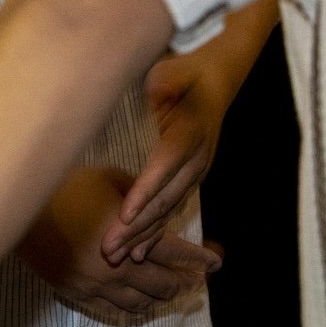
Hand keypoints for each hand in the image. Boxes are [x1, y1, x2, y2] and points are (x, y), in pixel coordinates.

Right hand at [17, 168, 216, 322]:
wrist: (19, 215)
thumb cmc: (64, 188)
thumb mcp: (107, 180)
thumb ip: (136, 196)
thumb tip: (155, 205)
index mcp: (129, 237)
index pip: (175, 253)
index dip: (198, 259)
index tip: (216, 262)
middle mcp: (118, 268)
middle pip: (163, 284)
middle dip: (184, 282)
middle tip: (197, 281)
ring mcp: (98, 287)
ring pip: (142, 302)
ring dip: (161, 297)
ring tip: (172, 291)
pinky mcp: (79, 296)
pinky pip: (115, 311)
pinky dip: (134, 307)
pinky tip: (141, 302)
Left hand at [104, 46, 236, 263]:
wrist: (215, 80)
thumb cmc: (187, 72)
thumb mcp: (174, 69)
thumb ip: (166, 79)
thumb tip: (157, 84)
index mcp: (189, 134)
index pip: (165, 166)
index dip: (145, 191)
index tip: (125, 214)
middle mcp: (195, 160)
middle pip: (164, 199)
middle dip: (136, 226)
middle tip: (109, 248)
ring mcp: (195, 172)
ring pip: (167, 211)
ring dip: (143, 236)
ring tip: (118, 257)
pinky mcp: (190, 179)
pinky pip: (171, 210)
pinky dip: (155, 233)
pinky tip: (138, 254)